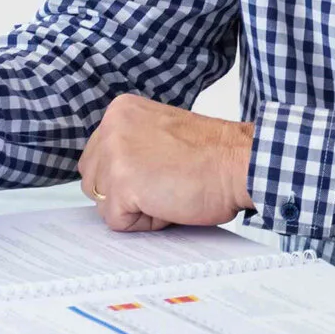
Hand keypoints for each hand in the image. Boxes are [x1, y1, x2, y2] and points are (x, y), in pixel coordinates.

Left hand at [75, 95, 252, 231]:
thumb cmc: (214, 155)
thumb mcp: (159, 134)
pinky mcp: (121, 182)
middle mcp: (112, 126)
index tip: (157, 171)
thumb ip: (132, 146)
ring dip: (136, 208)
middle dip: (124, 193)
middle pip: (93, 180)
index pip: (97, 158)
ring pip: (103, 202)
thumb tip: (109, 178)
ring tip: (169, 190)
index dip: (128, 176)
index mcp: (121, 111)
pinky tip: (170, 202)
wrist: (241, 163)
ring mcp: (114, 153)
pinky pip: (118, 221)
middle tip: (165, 183)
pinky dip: (145, 222)